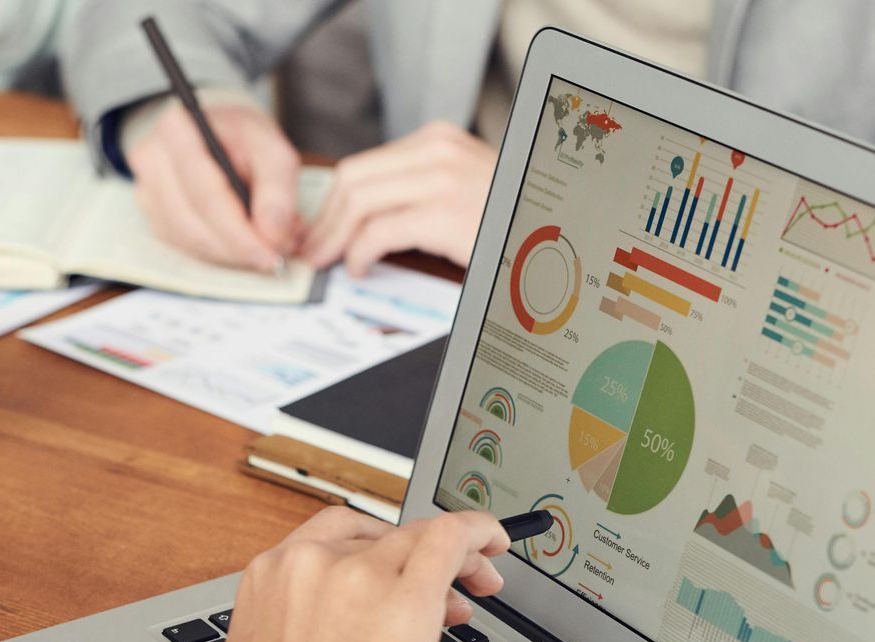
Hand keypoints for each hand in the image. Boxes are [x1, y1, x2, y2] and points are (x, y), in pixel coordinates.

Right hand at [125, 99, 300, 270]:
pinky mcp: (151, 215)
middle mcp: (152, 158)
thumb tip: (271, 233)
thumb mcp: (271, 147)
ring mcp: (146, 189)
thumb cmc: (242, 138)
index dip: (239, 232)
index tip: (270, 252)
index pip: (205, 193)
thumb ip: (277, 188)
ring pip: (186, 240)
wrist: (221, 138)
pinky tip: (238, 242)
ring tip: (262, 245)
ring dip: (228, 252)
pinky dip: (215, 251)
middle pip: (192, 222)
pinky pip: (183, 246)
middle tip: (274, 256)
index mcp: (179, 130)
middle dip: (237, 247)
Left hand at [299, 122, 497, 276]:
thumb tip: (365, 217)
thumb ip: (420, 189)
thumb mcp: (465, 187)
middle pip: (352, 179)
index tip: (318, 228)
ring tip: (329, 261)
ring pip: (357, 202)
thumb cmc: (512, 219)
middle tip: (312, 249)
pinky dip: (357, 253)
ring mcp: (443, 180)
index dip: (331, 202)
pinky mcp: (445, 215)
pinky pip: (377, 232)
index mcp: (439, 140)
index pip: (363, 165)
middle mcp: (438, 150)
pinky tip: (360, 267)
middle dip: (324, 219)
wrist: (561, 232)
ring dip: (333, 238)